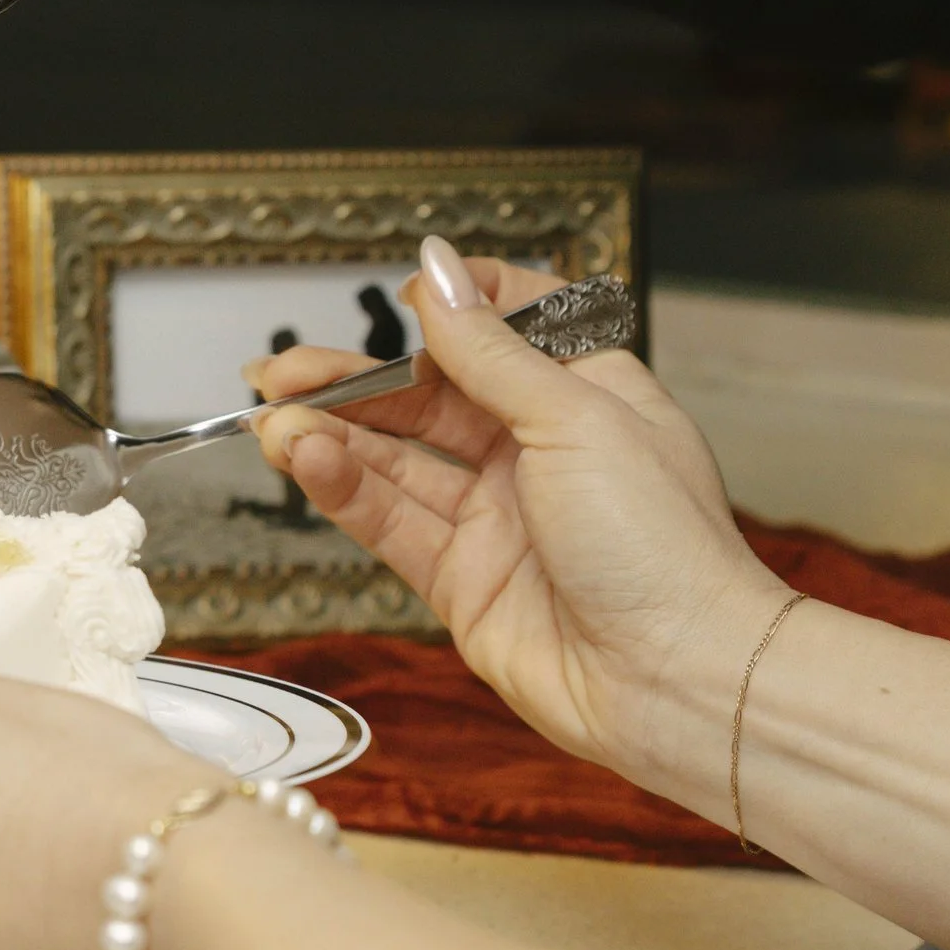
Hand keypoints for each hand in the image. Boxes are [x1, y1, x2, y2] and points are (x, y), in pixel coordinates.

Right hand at [255, 240, 784, 791]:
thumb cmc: (663, 549)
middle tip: (284, 371)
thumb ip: (489, 350)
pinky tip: (305, 458)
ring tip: (275, 418)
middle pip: (430, 397)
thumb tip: (438, 270)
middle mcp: (539, 452)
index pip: (509, 327)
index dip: (453, 308)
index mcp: (588, 395)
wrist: (674, 679)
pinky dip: (344, 488)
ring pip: (398, 461)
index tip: (403, 296)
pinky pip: (391, 523)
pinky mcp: (464, 581)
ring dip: (334, 435)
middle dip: (355, 379)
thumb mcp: (574, 418)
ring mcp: (499, 519)